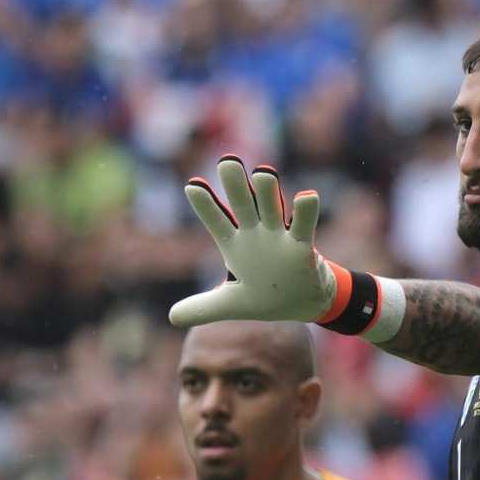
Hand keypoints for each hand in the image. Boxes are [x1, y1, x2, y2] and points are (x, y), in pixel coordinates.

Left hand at [168, 157, 336, 326]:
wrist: (302, 302)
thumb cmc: (265, 295)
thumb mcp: (231, 304)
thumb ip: (203, 307)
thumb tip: (172, 317)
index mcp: (236, 245)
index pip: (217, 222)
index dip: (206, 206)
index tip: (192, 186)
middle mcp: (256, 234)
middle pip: (244, 206)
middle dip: (236, 186)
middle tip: (227, 161)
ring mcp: (279, 237)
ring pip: (272, 209)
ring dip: (269, 193)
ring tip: (263, 173)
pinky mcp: (302, 246)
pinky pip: (304, 226)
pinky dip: (306, 212)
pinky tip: (307, 196)